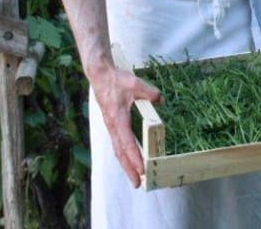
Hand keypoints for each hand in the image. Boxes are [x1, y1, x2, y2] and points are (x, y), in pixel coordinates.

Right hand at [90, 65, 162, 187]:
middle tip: (138, 183)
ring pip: (118, 150)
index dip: (135, 157)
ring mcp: (111, 126)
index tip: (142, 169)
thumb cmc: (115, 80)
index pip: (127, 143)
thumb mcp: (135, 83)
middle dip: (129, 169)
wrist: (100, 75)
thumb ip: (149, 92)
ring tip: (135, 177)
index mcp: (118, 119)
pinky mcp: (112, 124)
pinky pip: (118, 144)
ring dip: (126, 164)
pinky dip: (124, 155)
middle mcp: (113, 126)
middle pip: (120, 153)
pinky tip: (130, 160)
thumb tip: (160, 100)